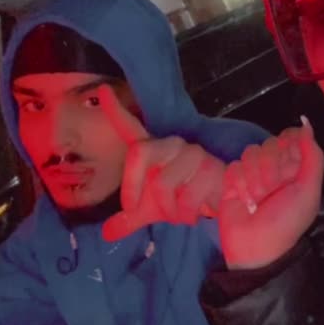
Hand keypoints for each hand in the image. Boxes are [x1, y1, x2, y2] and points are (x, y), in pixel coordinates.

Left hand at [98, 85, 225, 240]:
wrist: (222, 204)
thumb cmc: (183, 199)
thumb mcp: (153, 210)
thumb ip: (130, 219)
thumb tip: (106, 234)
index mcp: (153, 150)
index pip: (131, 128)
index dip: (116, 111)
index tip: (101, 91)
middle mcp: (170, 145)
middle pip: (140, 153)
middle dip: (133, 188)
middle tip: (134, 210)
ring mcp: (192, 154)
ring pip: (163, 184)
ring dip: (167, 210)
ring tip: (178, 214)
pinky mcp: (211, 168)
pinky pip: (186, 199)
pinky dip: (185, 215)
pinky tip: (196, 213)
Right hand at [218, 117, 323, 269]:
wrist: (255, 248)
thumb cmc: (286, 222)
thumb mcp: (308, 190)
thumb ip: (313, 155)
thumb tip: (307, 123)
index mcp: (298, 168)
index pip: (292, 137)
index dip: (288, 145)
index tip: (288, 162)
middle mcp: (276, 168)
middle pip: (270, 143)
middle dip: (269, 167)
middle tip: (271, 191)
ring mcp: (253, 174)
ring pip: (250, 152)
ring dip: (254, 178)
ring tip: (256, 200)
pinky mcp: (233, 181)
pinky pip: (234, 165)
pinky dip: (238, 183)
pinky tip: (243, 201)